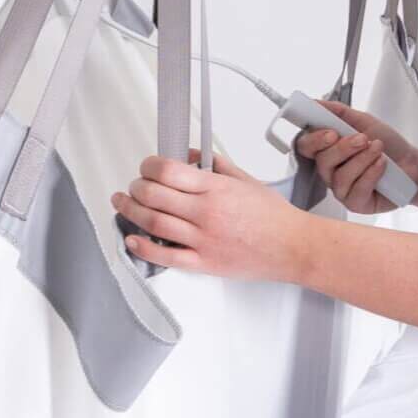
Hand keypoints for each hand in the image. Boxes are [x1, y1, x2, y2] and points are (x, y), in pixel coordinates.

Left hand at [110, 149, 309, 282]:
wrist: (294, 247)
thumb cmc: (274, 216)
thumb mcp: (245, 180)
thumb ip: (215, 165)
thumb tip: (188, 154)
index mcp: (216, 188)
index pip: (168, 170)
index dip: (148, 166)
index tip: (145, 167)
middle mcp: (206, 212)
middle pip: (153, 195)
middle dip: (135, 187)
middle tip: (133, 187)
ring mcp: (203, 239)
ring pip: (154, 223)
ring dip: (130, 212)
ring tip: (123, 205)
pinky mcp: (204, 263)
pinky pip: (166, 256)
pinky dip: (143, 247)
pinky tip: (132, 239)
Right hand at [294, 98, 417, 216]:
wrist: (412, 164)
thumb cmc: (387, 145)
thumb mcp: (363, 121)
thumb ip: (338, 112)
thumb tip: (315, 102)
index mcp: (327, 150)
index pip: (306, 146)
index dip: (314, 140)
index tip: (331, 132)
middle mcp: (330, 171)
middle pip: (322, 161)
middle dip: (344, 148)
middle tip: (363, 138)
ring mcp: (341, 189)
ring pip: (340, 176)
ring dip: (363, 159)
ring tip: (379, 149)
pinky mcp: (355, 203)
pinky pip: (356, 190)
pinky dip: (371, 174)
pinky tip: (382, 165)